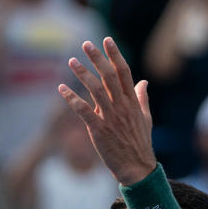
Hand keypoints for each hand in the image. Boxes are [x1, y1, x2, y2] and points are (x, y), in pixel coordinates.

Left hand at [58, 38, 155, 184]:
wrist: (137, 168)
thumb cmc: (140, 143)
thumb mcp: (146, 118)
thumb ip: (142, 98)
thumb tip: (143, 82)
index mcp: (132, 101)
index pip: (124, 72)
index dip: (115, 55)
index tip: (107, 41)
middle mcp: (121, 106)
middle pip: (109, 76)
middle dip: (97, 58)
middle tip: (86, 44)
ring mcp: (110, 117)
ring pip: (95, 90)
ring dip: (83, 74)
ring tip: (72, 61)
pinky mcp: (99, 130)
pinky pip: (83, 110)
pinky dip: (71, 99)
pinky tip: (61, 88)